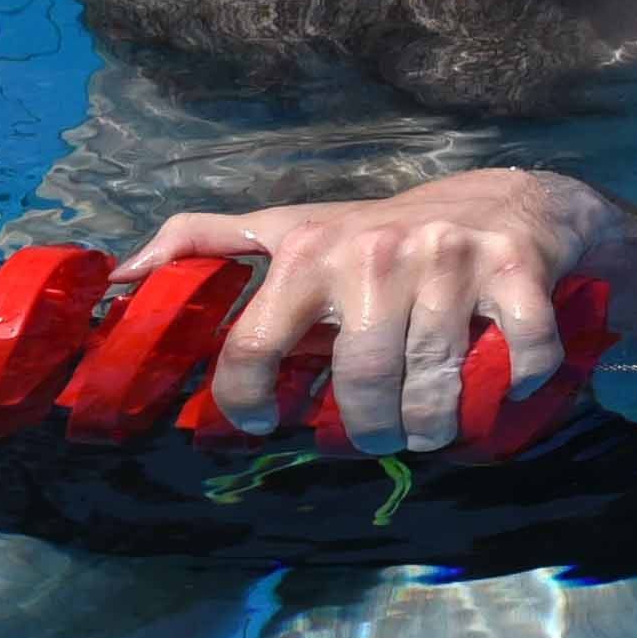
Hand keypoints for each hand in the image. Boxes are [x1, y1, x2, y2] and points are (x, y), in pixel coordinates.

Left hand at [146, 168, 605, 455]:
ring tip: (434, 427)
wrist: (515, 201)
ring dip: (437, 426)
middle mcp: (375, 252)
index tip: (266, 423)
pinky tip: (505, 385)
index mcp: (309, 250)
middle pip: (358, 385)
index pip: (254, 346)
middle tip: (382, 436)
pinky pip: (515, 358)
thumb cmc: (389, 230)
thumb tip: (119, 275)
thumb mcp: (294, 225)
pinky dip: (514, 387)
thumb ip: (208, 242)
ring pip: (434, 385)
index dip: (249, 401)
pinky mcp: (518, 269)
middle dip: (370, 430)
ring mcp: (449, 260)